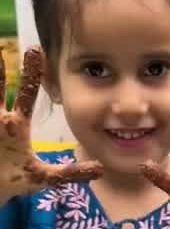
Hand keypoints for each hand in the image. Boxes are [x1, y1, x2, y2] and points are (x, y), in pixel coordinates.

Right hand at [0, 46, 101, 199]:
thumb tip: (101, 169)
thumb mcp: (47, 177)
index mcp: (18, 124)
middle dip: (0, 68)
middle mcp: (1, 120)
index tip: (37, 50)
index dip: (32, 74)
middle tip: (11, 49)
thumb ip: (73, 172)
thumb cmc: (18, 180)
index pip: (25, 94)